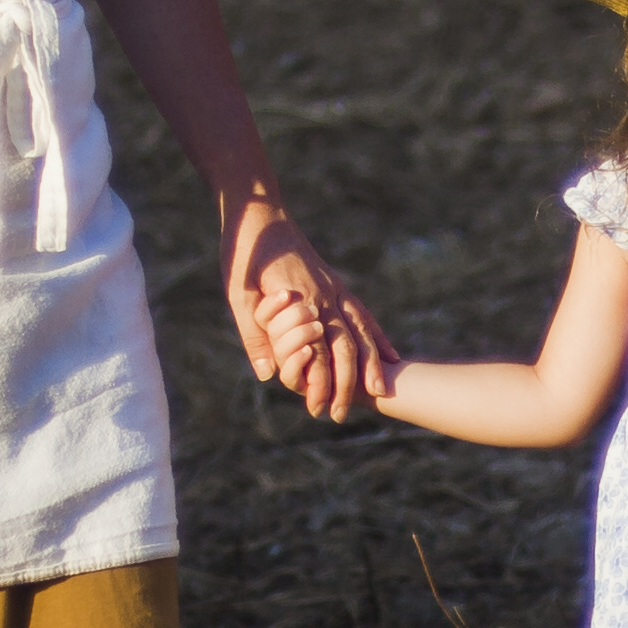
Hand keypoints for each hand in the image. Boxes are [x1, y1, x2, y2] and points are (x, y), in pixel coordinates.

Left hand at [224, 205, 397, 421]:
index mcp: (301, 300)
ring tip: (379, 391)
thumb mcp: (238, 296)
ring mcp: (334, 288)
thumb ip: (255, 335)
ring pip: (361, 330)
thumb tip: (268, 375)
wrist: (258, 214)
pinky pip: (362, 313)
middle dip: (348, 383)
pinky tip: (389, 352)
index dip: (320, 382)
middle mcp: (324, 296)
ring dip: (371, 363)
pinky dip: (376, 336)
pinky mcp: (336, 283)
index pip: (318, 351)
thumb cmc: (243, 254)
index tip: (318, 408)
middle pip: (346, 346)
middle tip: (343, 413)